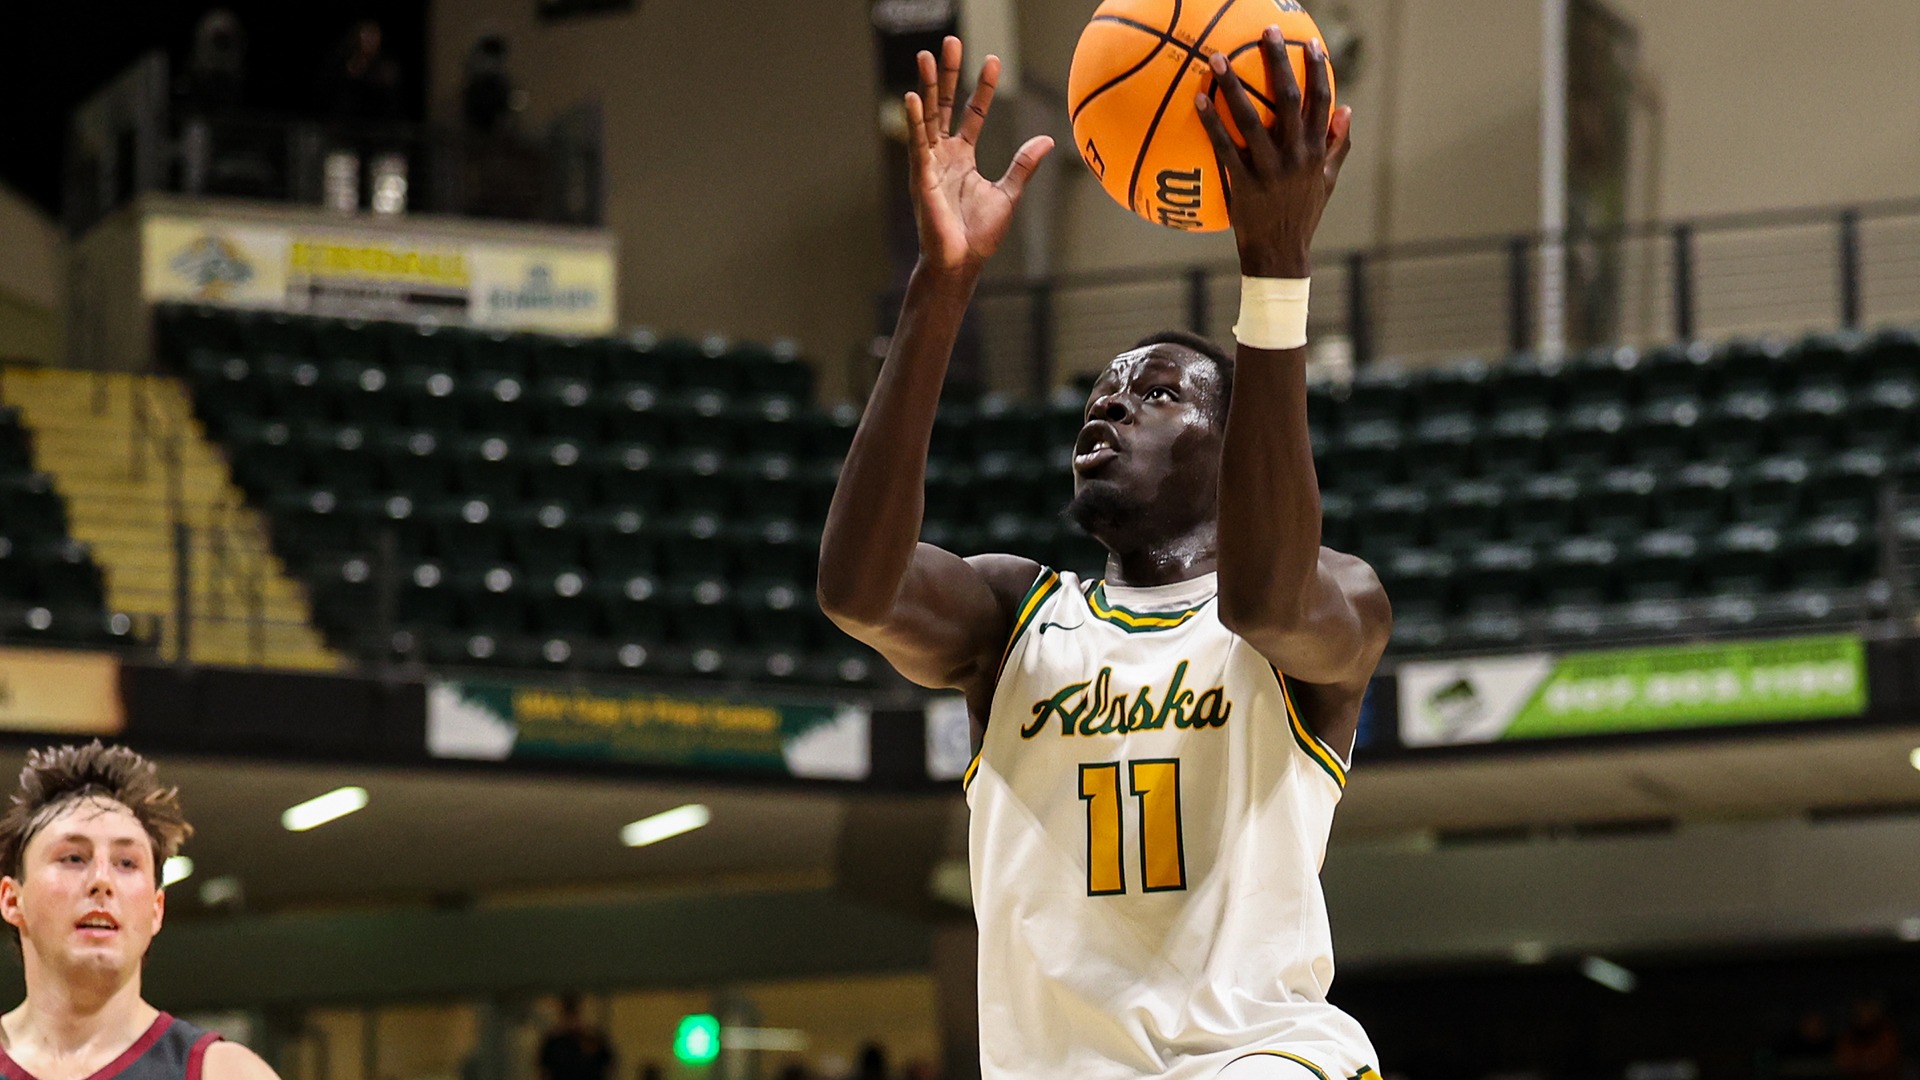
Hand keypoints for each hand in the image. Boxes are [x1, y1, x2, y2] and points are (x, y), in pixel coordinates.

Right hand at [906, 37, 1054, 273]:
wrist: (962, 263)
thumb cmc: (979, 236)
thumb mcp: (1009, 194)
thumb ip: (1023, 165)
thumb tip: (1048, 139)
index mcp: (962, 158)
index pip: (972, 113)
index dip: (983, 88)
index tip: (993, 61)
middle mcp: (944, 156)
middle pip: (944, 106)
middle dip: (947, 75)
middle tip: (951, 43)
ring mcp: (930, 165)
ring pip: (928, 118)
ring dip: (927, 87)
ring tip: (926, 57)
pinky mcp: (921, 178)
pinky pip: (917, 144)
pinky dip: (914, 121)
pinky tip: (912, 98)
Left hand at [1195, 30, 1352, 278]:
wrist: (1281, 255)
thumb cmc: (1303, 215)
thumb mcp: (1327, 181)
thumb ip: (1337, 145)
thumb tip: (1348, 110)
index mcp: (1316, 151)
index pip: (1321, 101)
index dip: (1318, 70)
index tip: (1311, 43)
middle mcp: (1296, 155)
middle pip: (1288, 98)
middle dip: (1278, 61)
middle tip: (1267, 32)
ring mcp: (1269, 169)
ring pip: (1252, 118)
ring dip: (1233, 85)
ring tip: (1217, 58)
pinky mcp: (1243, 183)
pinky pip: (1224, 146)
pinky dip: (1212, 122)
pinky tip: (1198, 100)